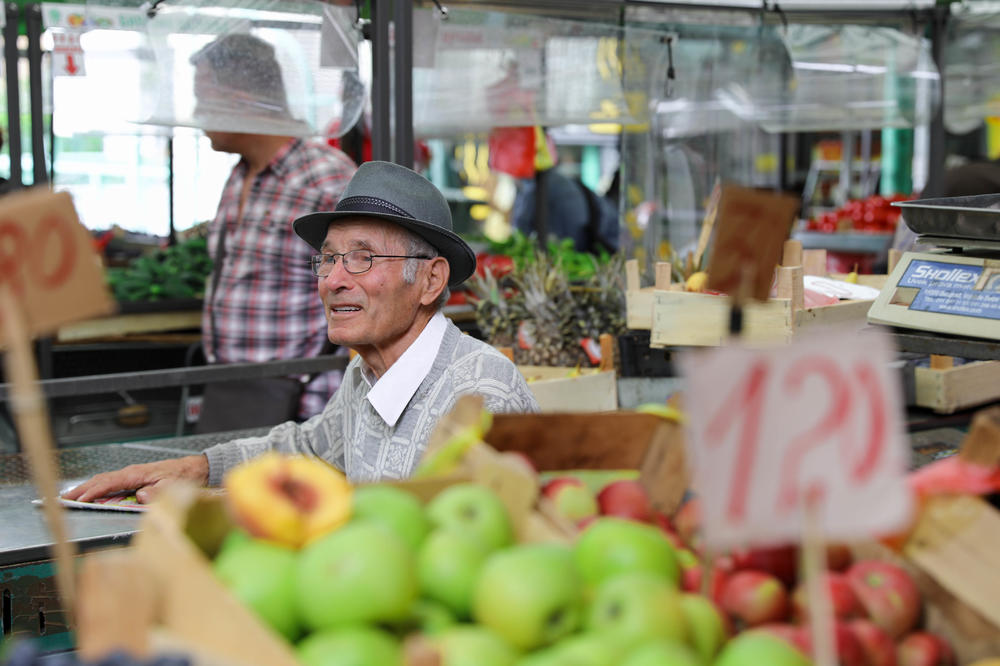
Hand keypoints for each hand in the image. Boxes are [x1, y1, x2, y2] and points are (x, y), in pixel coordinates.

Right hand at [62, 454, 209, 503]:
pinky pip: (110, 484)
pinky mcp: (133, 479)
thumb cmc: (183, 476)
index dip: (92, 492)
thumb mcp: (172, 485)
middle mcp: (130, 473)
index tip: (78, 500)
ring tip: (69, 498)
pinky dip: (96, 489)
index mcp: (136, 474)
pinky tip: (89, 495)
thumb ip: (156, 491)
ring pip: (103, 482)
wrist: (193, 468)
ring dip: (85, 489)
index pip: (109, 483)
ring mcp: (131, 476)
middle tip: (62, 499)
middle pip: (100, 481)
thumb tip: (140, 496)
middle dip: (80, 490)